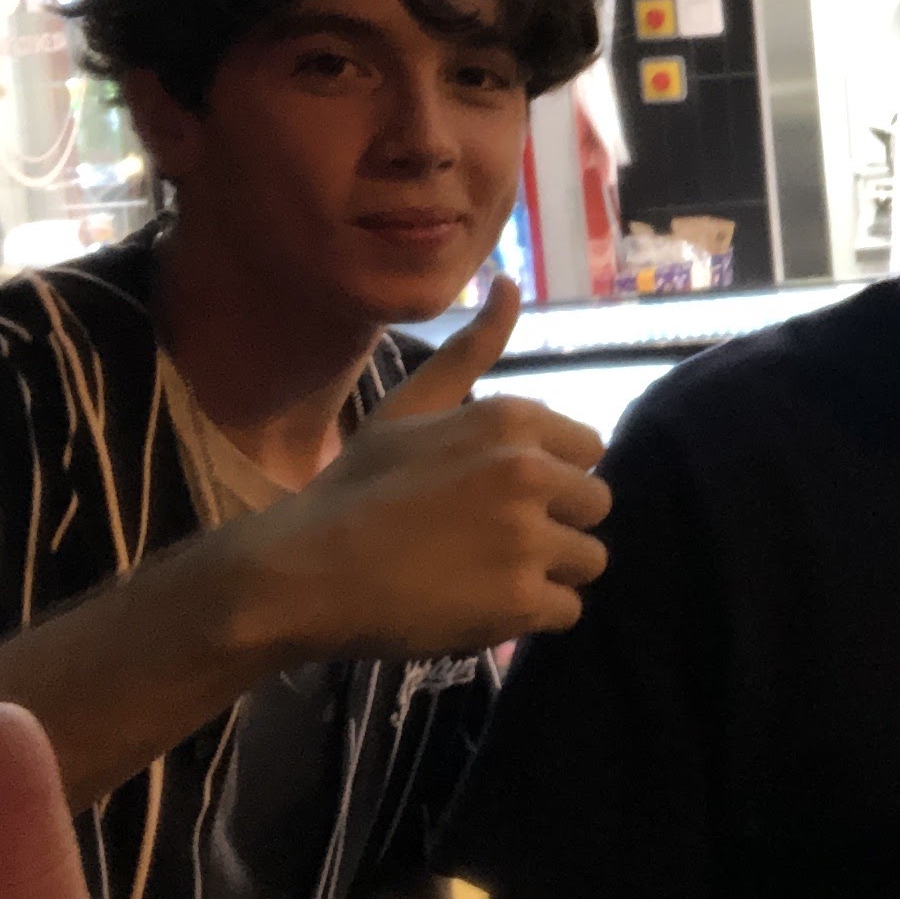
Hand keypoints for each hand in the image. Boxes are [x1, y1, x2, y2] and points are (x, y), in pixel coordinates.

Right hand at [244, 278, 611, 661]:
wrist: (303, 571)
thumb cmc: (357, 487)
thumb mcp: (412, 406)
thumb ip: (472, 348)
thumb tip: (510, 281)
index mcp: (512, 420)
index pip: (590, 451)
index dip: (551, 477)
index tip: (499, 496)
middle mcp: (530, 472)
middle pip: (596, 505)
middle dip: (557, 525)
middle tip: (493, 541)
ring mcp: (528, 539)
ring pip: (589, 560)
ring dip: (550, 573)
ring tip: (489, 575)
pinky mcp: (521, 601)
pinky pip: (567, 611)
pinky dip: (533, 617)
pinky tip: (484, 606)